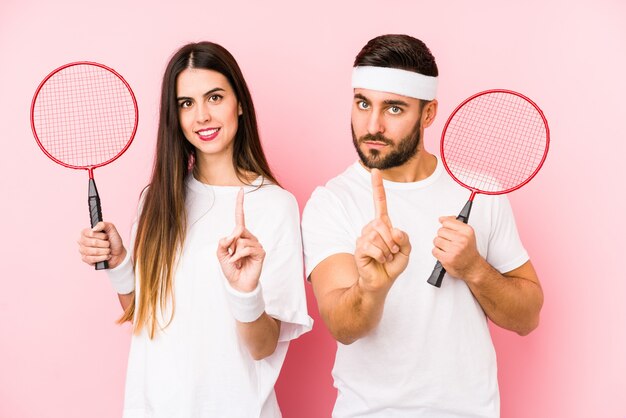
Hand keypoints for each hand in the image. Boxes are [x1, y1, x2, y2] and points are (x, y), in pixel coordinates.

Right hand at [78, 221, 125, 268]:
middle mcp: (82, 241)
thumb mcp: (111, 229)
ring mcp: (83, 250)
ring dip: (105, 251)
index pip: (89, 233)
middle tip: (108, 244)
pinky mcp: (85, 259)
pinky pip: (92, 259)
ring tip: (108, 250)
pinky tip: (106, 256)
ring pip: (93, 251)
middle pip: (92, 242)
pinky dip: (102, 257)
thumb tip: (94, 229)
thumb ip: (103, 224)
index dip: (100, 235)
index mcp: (86, 232)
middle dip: (104, 244)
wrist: (118, 253)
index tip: (106, 237)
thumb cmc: (113, 241)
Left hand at [217, 189, 265, 292]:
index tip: (241, 190)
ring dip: (234, 253)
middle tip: (231, 256)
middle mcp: (249, 237)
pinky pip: (246, 248)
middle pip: (238, 231)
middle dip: (231, 244)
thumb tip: (231, 235)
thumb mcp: (220, 255)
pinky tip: (240, 263)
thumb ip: (222, 244)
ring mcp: (256, 244)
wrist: (238, 284)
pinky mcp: (260, 252)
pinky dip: (238, 256)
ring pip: (241, 240)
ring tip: (237, 261)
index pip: (240, 217)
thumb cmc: (230, 268)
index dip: (240, 204)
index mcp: (240, 235)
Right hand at [355, 169, 410, 291]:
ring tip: (386, 257)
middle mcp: (371, 228)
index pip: (380, 203)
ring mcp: (363, 237)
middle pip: (383, 223)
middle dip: (393, 240)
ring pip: (379, 236)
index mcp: (383, 225)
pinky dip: (381, 255)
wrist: (380, 282)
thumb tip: (394, 229)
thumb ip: (405, 238)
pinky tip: (380, 260)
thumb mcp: (406, 251)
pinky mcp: (359, 248)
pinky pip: (373, 247)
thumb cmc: (392, 266)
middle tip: (393, 252)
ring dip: (388, 250)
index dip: (377, 187)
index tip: (375, 171)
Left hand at [432, 216, 482, 280]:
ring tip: (447, 248)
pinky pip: (434, 250)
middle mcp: (461, 239)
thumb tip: (442, 218)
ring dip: (439, 245)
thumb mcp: (467, 234)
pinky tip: (445, 253)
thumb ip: (455, 224)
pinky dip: (437, 252)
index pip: (447, 222)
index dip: (445, 226)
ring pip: (436, 240)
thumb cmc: (469, 251)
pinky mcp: (447, 258)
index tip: (447, 229)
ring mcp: (454, 249)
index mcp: (466, 231)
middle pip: (440, 231)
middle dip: (442, 236)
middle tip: (449, 242)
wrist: (473, 267)